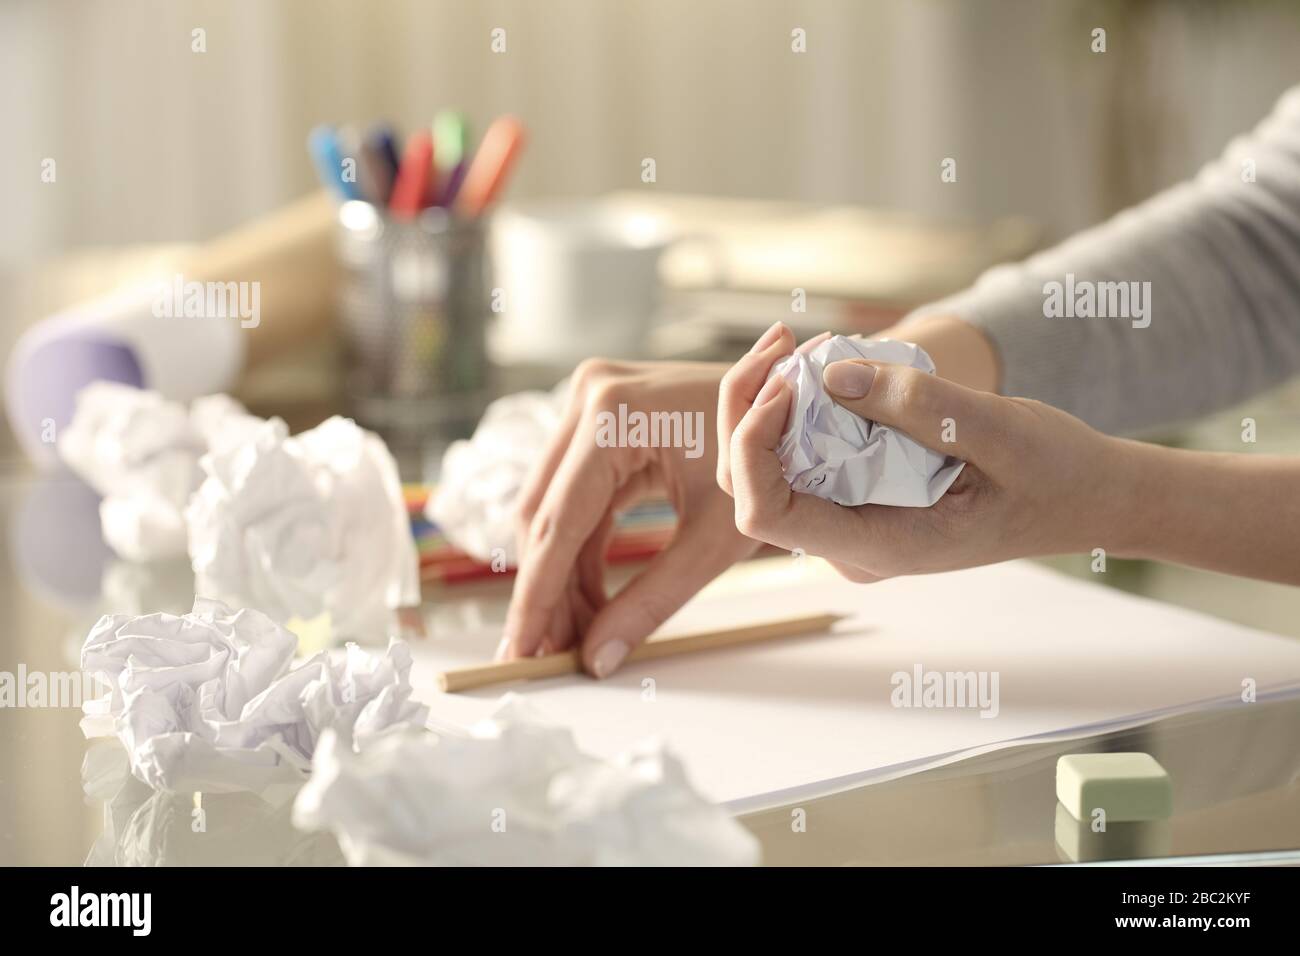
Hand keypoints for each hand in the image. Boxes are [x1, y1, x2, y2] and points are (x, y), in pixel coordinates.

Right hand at [500, 359, 759, 677]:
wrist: (799, 406)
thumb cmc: (774, 459)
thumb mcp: (716, 537)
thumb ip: (654, 599)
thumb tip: (599, 657)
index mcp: (614, 417)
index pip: (557, 523)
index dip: (537, 596)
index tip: (521, 652)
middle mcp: (590, 397)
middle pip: (542, 516)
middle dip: (546, 591)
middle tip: (550, 655)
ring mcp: (591, 402)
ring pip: (551, 509)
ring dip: (561, 575)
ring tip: (576, 637)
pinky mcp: (601, 419)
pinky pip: (574, 495)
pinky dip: (581, 549)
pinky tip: (592, 600)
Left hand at [719, 326, 1131, 580]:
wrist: (1085, 498)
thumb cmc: (1053, 473)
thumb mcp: (998, 428)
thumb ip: (918, 404)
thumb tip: (831, 374)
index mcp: (877, 546)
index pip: (765, 512)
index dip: (753, 444)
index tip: (788, 382)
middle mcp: (848, 545)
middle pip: (749, 484)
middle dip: (748, 406)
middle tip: (785, 337)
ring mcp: (849, 524)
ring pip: (767, 467)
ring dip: (768, 399)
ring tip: (803, 340)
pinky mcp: (856, 497)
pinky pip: (801, 455)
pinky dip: (798, 406)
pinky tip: (824, 360)